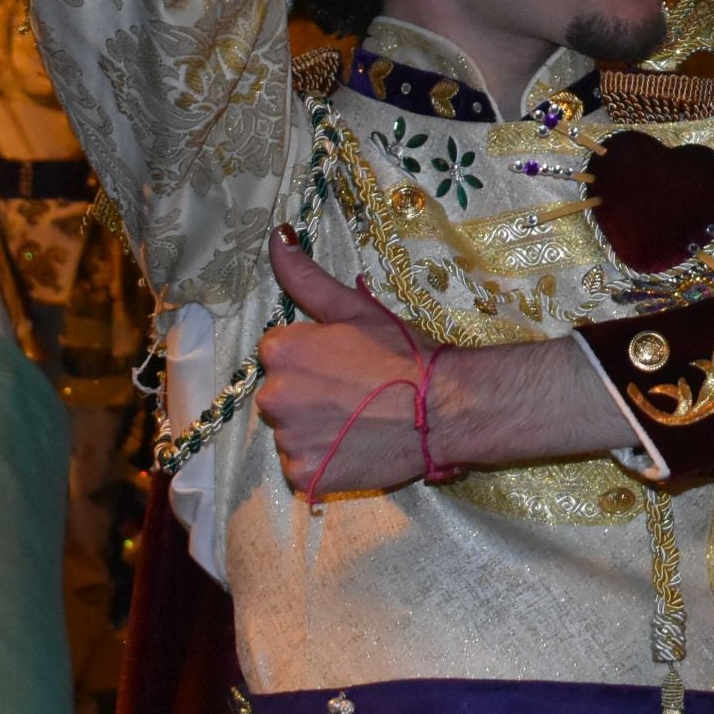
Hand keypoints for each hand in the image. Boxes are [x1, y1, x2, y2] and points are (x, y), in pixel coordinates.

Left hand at [258, 230, 634, 495]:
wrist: (441, 407)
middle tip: (356, 390)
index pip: (280, 352)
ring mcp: (287, 441)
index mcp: (280, 350)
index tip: (345, 361)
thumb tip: (276, 236)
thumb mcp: (354, 306)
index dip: (315, 356)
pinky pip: (304, 465)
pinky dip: (325, 459)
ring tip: (359, 419)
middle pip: (282, 392)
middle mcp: (272, 395)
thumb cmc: (401, 351)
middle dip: (310, 391)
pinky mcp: (304, 476)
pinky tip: (355, 446)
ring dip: (316, 427)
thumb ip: (305, 275)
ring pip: (293, 430)